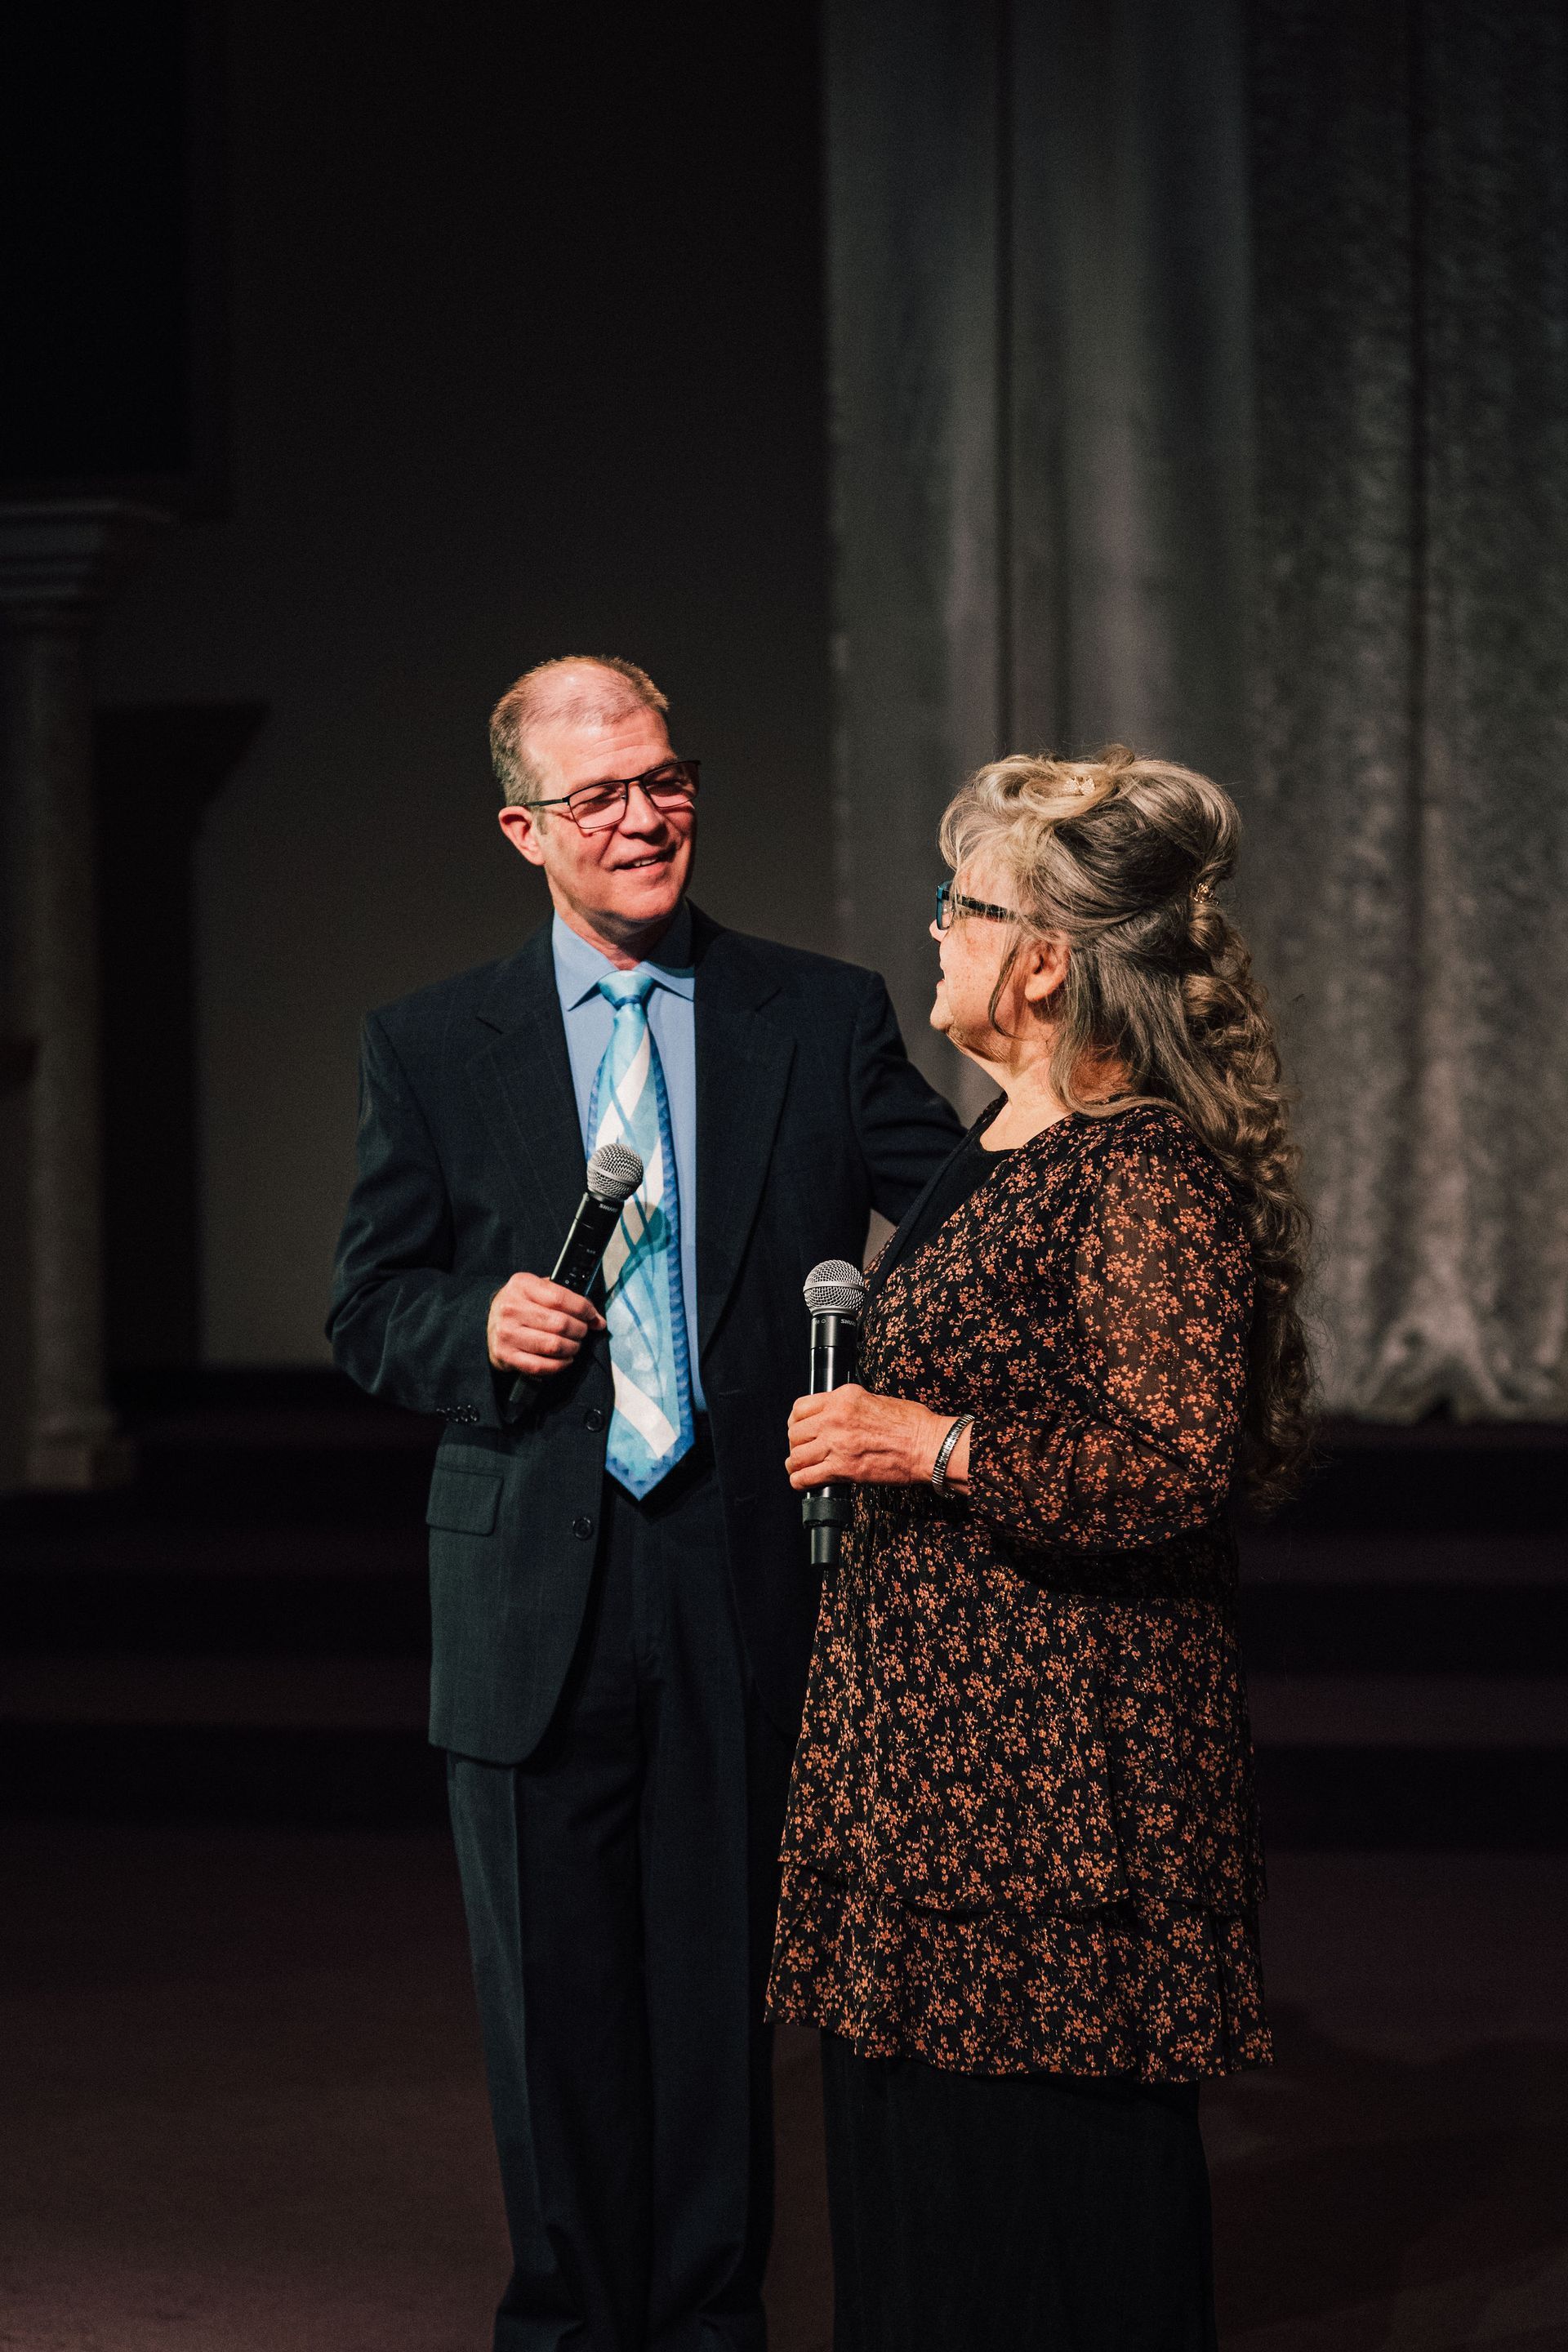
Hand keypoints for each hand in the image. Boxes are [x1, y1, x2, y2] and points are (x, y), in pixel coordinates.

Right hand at [487, 1272, 605, 1378]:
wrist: (490, 1322)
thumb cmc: (522, 1305)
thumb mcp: (539, 1290)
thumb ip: (568, 1299)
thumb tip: (597, 1320)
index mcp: (522, 1285)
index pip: (560, 1298)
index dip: (583, 1309)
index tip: (592, 1316)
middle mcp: (511, 1308)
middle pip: (560, 1324)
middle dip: (580, 1330)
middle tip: (582, 1332)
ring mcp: (507, 1333)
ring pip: (553, 1345)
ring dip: (572, 1348)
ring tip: (574, 1345)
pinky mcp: (506, 1355)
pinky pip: (541, 1366)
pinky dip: (559, 1365)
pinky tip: (564, 1359)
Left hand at [785, 1385, 948, 1489]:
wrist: (927, 1445)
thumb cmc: (911, 1424)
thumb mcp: (874, 1400)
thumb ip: (849, 1407)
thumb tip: (833, 1417)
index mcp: (844, 1398)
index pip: (801, 1407)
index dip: (796, 1421)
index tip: (800, 1428)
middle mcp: (835, 1418)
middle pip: (795, 1433)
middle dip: (796, 1443)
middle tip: (802, 1450)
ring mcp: (837, 1444)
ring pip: (797, 1456)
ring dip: (796, 1464)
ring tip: (799, 1467)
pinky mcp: (843, 1469)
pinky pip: (807, 1477)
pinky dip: (800, 1482)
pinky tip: (803, 1482)